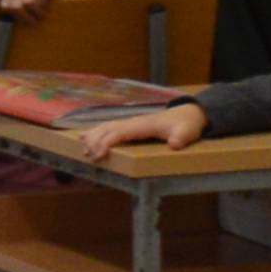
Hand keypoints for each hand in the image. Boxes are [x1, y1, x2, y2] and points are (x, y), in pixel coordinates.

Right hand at [73, 102, 209, 153]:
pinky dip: (93, 133)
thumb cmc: (185, 124)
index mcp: (143, 125)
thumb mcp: (187, 131)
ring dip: (91, 138)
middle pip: (107, 128)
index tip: (100, 155)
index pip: (119, 132)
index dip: (107, 142)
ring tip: (83, 151)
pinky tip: (82, 138)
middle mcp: (133, 122)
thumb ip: (181, 137)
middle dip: (95, 141)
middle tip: (89, 157)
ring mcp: (130, 123)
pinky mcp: (129, 126)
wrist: (188, 114)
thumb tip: (174, 144)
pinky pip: (107, 127)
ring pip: (104, 127)